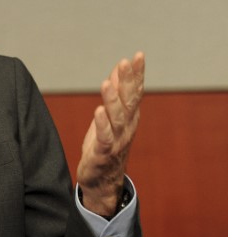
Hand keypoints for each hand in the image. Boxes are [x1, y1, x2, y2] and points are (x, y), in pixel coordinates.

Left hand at [76, 52, 144, 217]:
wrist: (102, 180)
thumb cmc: (106, 144)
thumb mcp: (110, 116)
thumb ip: (115, 94)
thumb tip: (117, 71)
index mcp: (129, 117)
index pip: (134, 92)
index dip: (136, 74)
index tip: (138, 56)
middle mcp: (126, 127)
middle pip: (128, 101)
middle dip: (127, 81)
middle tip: (125, 62)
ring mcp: (116, 140)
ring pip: (116, 118)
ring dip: (112, 100)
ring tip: (106, 83)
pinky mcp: (102, 153)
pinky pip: (103, 138)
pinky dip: (101, 125)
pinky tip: (98, 112)